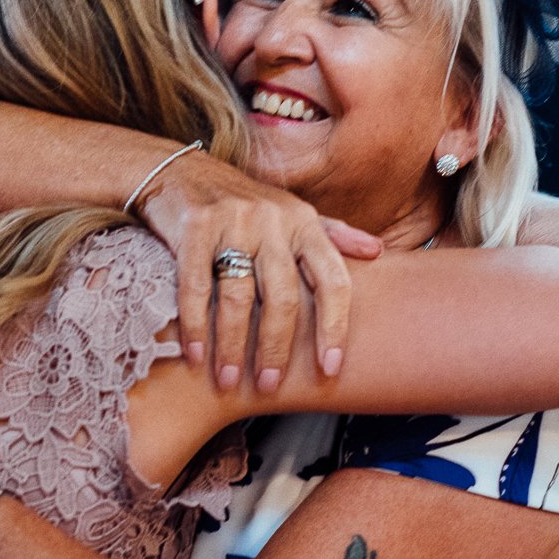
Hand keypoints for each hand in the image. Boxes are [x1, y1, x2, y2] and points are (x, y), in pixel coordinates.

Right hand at [136, 150, 380, 391]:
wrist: (180, 173)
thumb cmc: (243, 204)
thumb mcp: (292, 214)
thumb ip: (333, 235)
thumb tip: (378, 251)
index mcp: (304, 222)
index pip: (332, 280)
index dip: (334, 327)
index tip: (330, 369)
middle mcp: (274, 220)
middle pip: (283, 296)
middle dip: (276, 347)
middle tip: (269, 385)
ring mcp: (233, 221)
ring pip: (237, 296)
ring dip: (231, 345)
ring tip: (228, 380)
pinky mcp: (194, 227)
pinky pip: (195, 287)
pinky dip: (195, 326)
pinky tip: (195, 356)